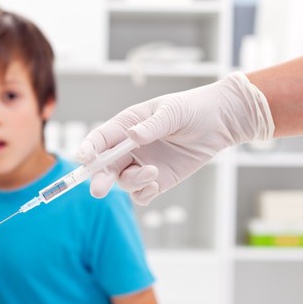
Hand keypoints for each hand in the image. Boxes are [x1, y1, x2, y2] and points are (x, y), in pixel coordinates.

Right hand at [77, 72, 274, 204]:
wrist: (219, 122)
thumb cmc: (192, 109)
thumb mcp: (172, 112)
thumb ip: (152, 126)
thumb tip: (132, 136)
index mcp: (125, 126)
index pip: (100, 139)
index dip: (88, 149)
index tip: (83, 158)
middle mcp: (128, 148)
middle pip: (104, 166)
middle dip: (98, 178)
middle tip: (98, 190)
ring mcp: (141, 165)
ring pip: (122, 182)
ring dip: (133, 182)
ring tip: (153, 174)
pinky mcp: (156, 180)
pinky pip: (140, 194)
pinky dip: (143, 193)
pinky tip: (156, 184)